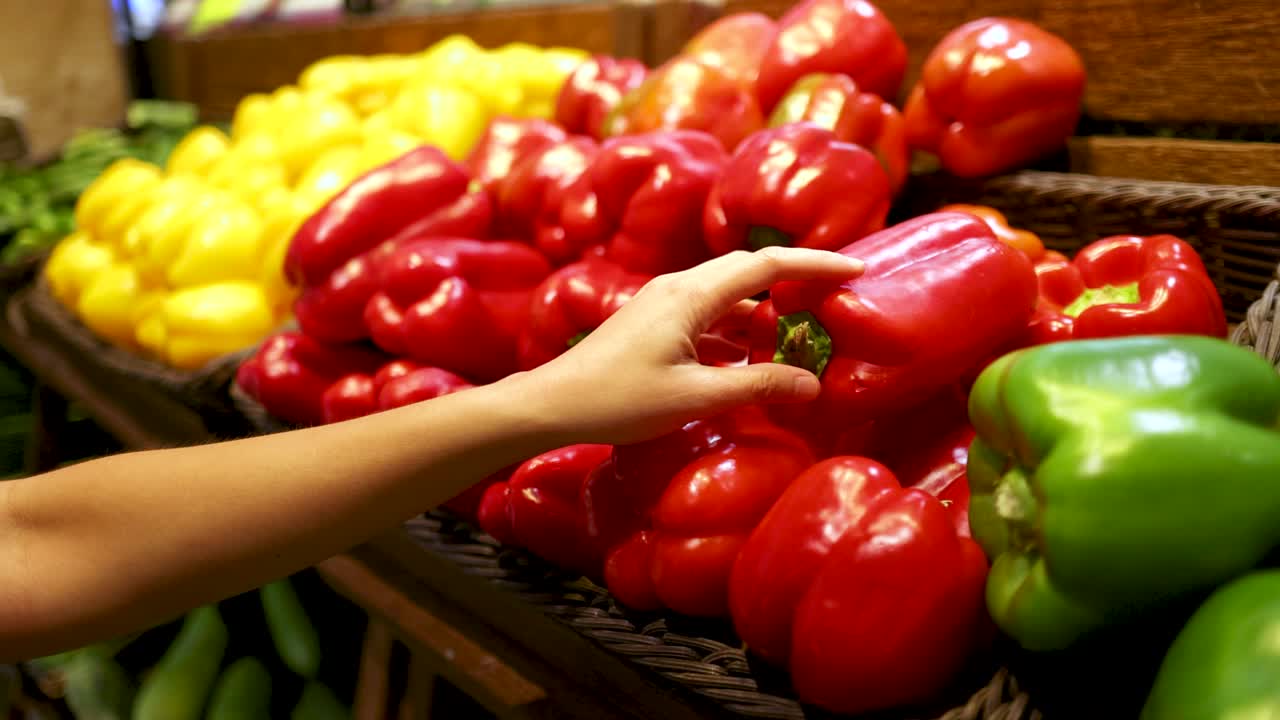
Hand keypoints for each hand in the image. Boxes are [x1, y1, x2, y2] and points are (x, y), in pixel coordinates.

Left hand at [527, 247, 863, 444]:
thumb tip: (813, 384)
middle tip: (838, 297)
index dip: (815, 264)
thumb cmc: (617, 400)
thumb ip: (756, 384)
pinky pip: (708, 316)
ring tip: (802, 338)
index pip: (767, 265)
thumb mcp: (694, 397)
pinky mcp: (653, 323)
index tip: (856, 269)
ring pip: (728, 297)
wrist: (551, 404)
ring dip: (765, 313)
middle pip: (750, 273)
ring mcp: (663, 303)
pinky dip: (737, 331)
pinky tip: (751, 360)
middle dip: (796, 281)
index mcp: (691, 295)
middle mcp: (678, 288)